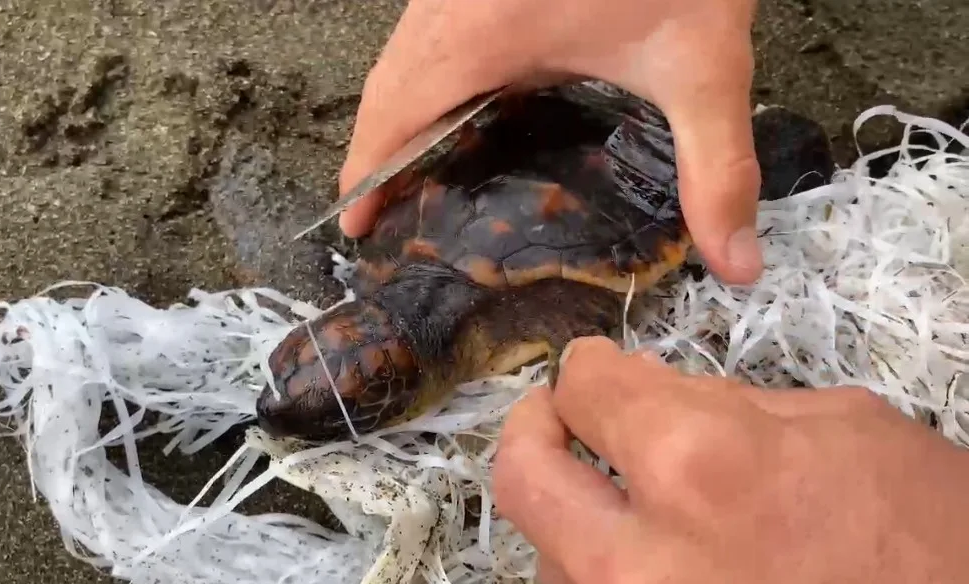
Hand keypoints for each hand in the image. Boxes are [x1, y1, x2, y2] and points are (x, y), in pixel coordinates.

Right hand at [339, 0, 763, 283]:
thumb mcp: (703, 65)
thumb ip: (716, 167)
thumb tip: (737, 265)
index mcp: (481, 34)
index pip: (394, 112)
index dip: (367, 173)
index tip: (354, 226)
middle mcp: (450, 4)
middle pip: (387, 86)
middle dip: (380, 153)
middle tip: (390, 213)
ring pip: (404, 54)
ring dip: (402, 113)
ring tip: (420, 171)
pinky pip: (431, 30)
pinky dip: (429, 76)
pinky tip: (467, 104)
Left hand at [492, 336, 968, 582]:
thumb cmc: (929, 533)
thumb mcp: (839, 428)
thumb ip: (721, 405)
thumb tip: (644, 394)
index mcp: (698, 464)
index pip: (585, 389)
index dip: (589, 367)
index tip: (596, 367)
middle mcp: (641, 557)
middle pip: (522, 476)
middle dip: (534, 431)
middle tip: (557, 417)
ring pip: (548, 555)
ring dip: (573, 513)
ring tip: (616, 496)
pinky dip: (601, 570)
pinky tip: (646, 554)